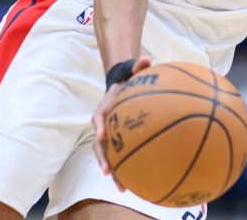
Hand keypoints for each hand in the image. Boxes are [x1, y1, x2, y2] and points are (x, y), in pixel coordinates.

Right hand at [92, 56, 151, 188]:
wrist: (122, 84)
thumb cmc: (128, 78)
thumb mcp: (132, 69)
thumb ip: (138, 64)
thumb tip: (147, 57)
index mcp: (105, 108)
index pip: (99, 118)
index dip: (100, 127)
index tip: (102, 135)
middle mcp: (103, 124)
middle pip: (99, 144)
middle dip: (102, 159)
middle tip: (108, 172)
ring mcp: (109, 135)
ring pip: (107, 156)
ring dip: (113, 171)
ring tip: (122, 188)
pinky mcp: (117, 141)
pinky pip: (119, 156)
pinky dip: (124, 169)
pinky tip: (135, 184)